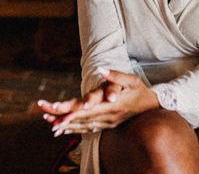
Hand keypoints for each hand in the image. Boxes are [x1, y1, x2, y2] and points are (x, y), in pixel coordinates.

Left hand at [38, 68, 158, 133]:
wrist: (154, 107)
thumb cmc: (141, 91)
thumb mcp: (131, 80)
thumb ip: (115, 75)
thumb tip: (101, 69)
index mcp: (109, 105)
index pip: (84, 109)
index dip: (68, 109)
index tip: (53, 108)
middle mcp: (106, 117)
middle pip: (79, 118)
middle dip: (60, 116)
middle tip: (43, 113)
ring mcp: (107, 122)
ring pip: (82, 125)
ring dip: (65, 124)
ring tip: (48, 123)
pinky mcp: (108, 124)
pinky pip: (89, 128)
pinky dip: (75, 129)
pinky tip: (64, 130)